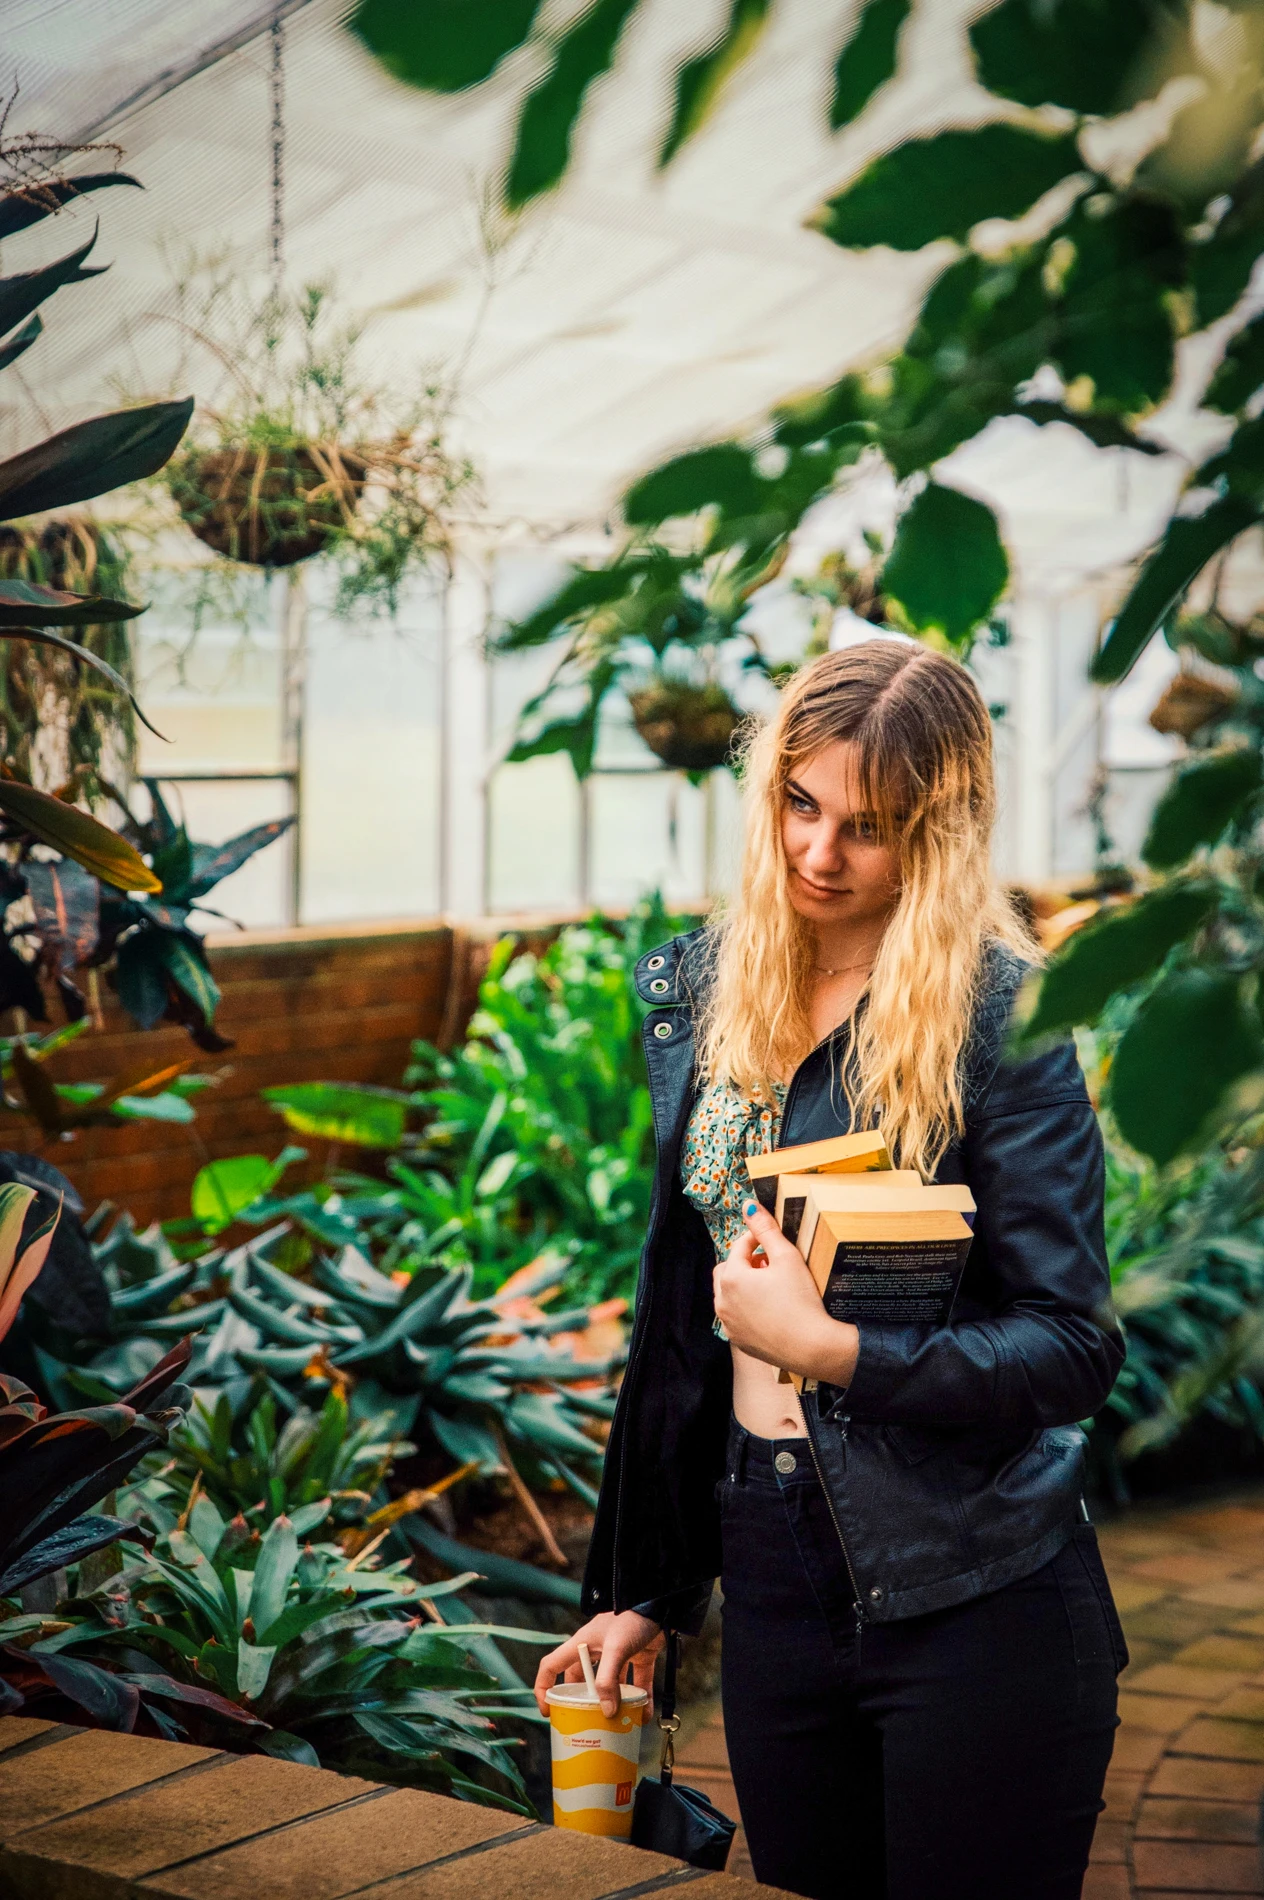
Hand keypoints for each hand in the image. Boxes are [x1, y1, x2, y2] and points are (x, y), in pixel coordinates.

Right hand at [534, 1610, 662, 1718]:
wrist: (662, 1603)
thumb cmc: (632, 1618)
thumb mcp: (615, 1648)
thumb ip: (608, 1680)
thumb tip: (606, 1712)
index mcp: (582, 1644)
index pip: (552, 1666)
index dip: (544, 1687)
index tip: (548, 1711)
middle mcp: (597, 1650)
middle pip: (581, 1680)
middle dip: (582, 1701)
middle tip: (585, 1722)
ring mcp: (618, 1654)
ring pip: (611, 1684)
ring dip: (615, 1702)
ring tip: (618, 1723)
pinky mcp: (639, 1655)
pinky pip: (637, 1682)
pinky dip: (641, 1698)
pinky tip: (644, 1714)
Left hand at [714, 1199, 860, 1385]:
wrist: (812, 1347)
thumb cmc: (801, 1301)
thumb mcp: (787, 1257)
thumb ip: (766, 1229)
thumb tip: (749, 1205)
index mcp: (731, 1278)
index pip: (739, 1247)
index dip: (756, 1240)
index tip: (772, 1242)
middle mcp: (723, 1301)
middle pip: (727, 1270)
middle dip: (745, 1262)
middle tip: (770, 1263)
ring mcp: (728, 1324)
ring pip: (728, 1294)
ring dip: (743, 1285)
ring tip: (770, 1284)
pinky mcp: (738, 1341)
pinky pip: (736, 1316)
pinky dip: (746, 1307)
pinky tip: (770, 1307)